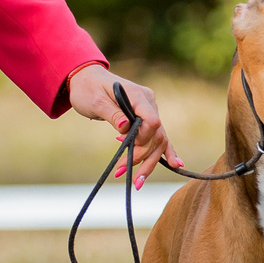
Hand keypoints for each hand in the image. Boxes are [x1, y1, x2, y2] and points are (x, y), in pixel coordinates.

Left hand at [67, 65, 179, 188]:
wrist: (87, 80)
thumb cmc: (88, 89)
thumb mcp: (96, 101)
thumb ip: (113, 114)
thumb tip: (126, 128)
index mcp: (139, 96)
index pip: (152, 121)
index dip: (144, 138)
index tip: (125, 144)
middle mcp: (149, 104)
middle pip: (156, 135)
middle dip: (141, 156)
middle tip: (120, 171)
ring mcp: (149, 111)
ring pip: (157, 141)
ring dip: (148, 162)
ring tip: (136, 182)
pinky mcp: (145, 119)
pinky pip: (158, 137)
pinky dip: (167, 152)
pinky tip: (177, 165)